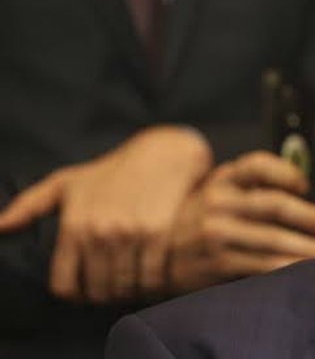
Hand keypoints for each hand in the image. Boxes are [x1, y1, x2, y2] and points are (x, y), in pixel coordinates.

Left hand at [0, 126, 212, 302]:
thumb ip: (29, 206)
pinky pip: (151, 277)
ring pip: (125, 288)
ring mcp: (129, 234)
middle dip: (105, 295)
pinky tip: (153, 275)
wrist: (162, 155)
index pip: (65, 285)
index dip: (75, 294)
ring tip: (133, 285)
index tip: (87, 290)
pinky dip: (152, 284)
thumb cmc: (111, 171)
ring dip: (129, 292)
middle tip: (114, 288)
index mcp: (73, 225)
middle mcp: (98, 232)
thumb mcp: (66, 182)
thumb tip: (0, 226)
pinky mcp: (157, 234)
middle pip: (98, 291)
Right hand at [167, 151, 314, 293]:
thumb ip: (254, 185)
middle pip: (275, 205)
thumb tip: (303, 189)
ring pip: (273, 241)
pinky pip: (262, 267)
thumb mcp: (220, 190)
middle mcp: (219, 203)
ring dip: (308, 250)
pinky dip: (288, 270)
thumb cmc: (204, 217)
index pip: (258, 165)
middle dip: (312, 218)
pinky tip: (307, 274)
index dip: (287, 173)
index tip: (307, 186)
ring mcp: (217, 235)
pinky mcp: (219, 264)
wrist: (159, 254)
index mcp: (223, 180)